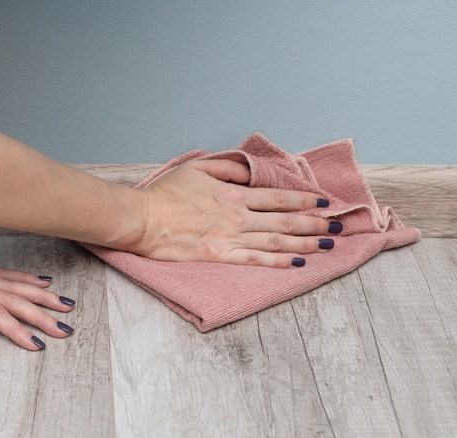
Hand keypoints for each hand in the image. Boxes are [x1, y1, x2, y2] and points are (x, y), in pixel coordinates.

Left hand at [0, 243, 75, 349]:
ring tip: (64, 304)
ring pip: (12, 285)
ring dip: (40, 295)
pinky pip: (3, 274)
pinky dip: (24, 278)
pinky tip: (40, 282)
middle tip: (64, 328)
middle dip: (41, 314)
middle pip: (11, 299)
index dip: (16, 330)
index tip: (36, 344)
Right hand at [134, 159, 337, 265]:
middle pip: (285, 222)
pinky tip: (297, 262)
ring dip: (306, 243)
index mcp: (234, 194)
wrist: (143, 220)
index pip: (278, 198)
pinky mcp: (220, 256)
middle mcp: (238, 217)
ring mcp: (230, 238)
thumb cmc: (166, 194)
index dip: (304, 200)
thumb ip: (228, 169)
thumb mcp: (197, 168)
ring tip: (327, 245)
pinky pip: (256, 260)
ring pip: (276, 242)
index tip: (324, 203)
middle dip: (315, 224)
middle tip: (337, 227)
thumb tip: (250, 174)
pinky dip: (279, 262)